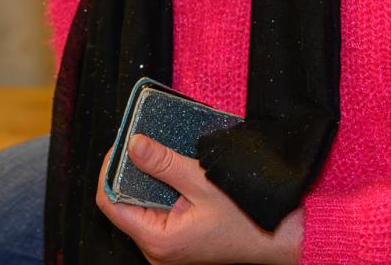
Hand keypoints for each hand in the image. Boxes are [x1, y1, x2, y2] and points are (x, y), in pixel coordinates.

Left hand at [96, 136, 302, 264]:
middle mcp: (157, 249)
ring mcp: (167, 246)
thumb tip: (133, 145)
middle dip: (130, 169)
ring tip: (157, 151)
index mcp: (157, 240)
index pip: (110, 202)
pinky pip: (157, 209)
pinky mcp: (177, 239)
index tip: (122, 143)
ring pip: (140, 204)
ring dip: (146, 177)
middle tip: (141, 141)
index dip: (111, 169)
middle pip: (123, 202)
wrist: (280, 239)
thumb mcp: (202, 182)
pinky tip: (171, 170)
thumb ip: (164, 163)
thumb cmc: (247, 218)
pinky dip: (160, 188)